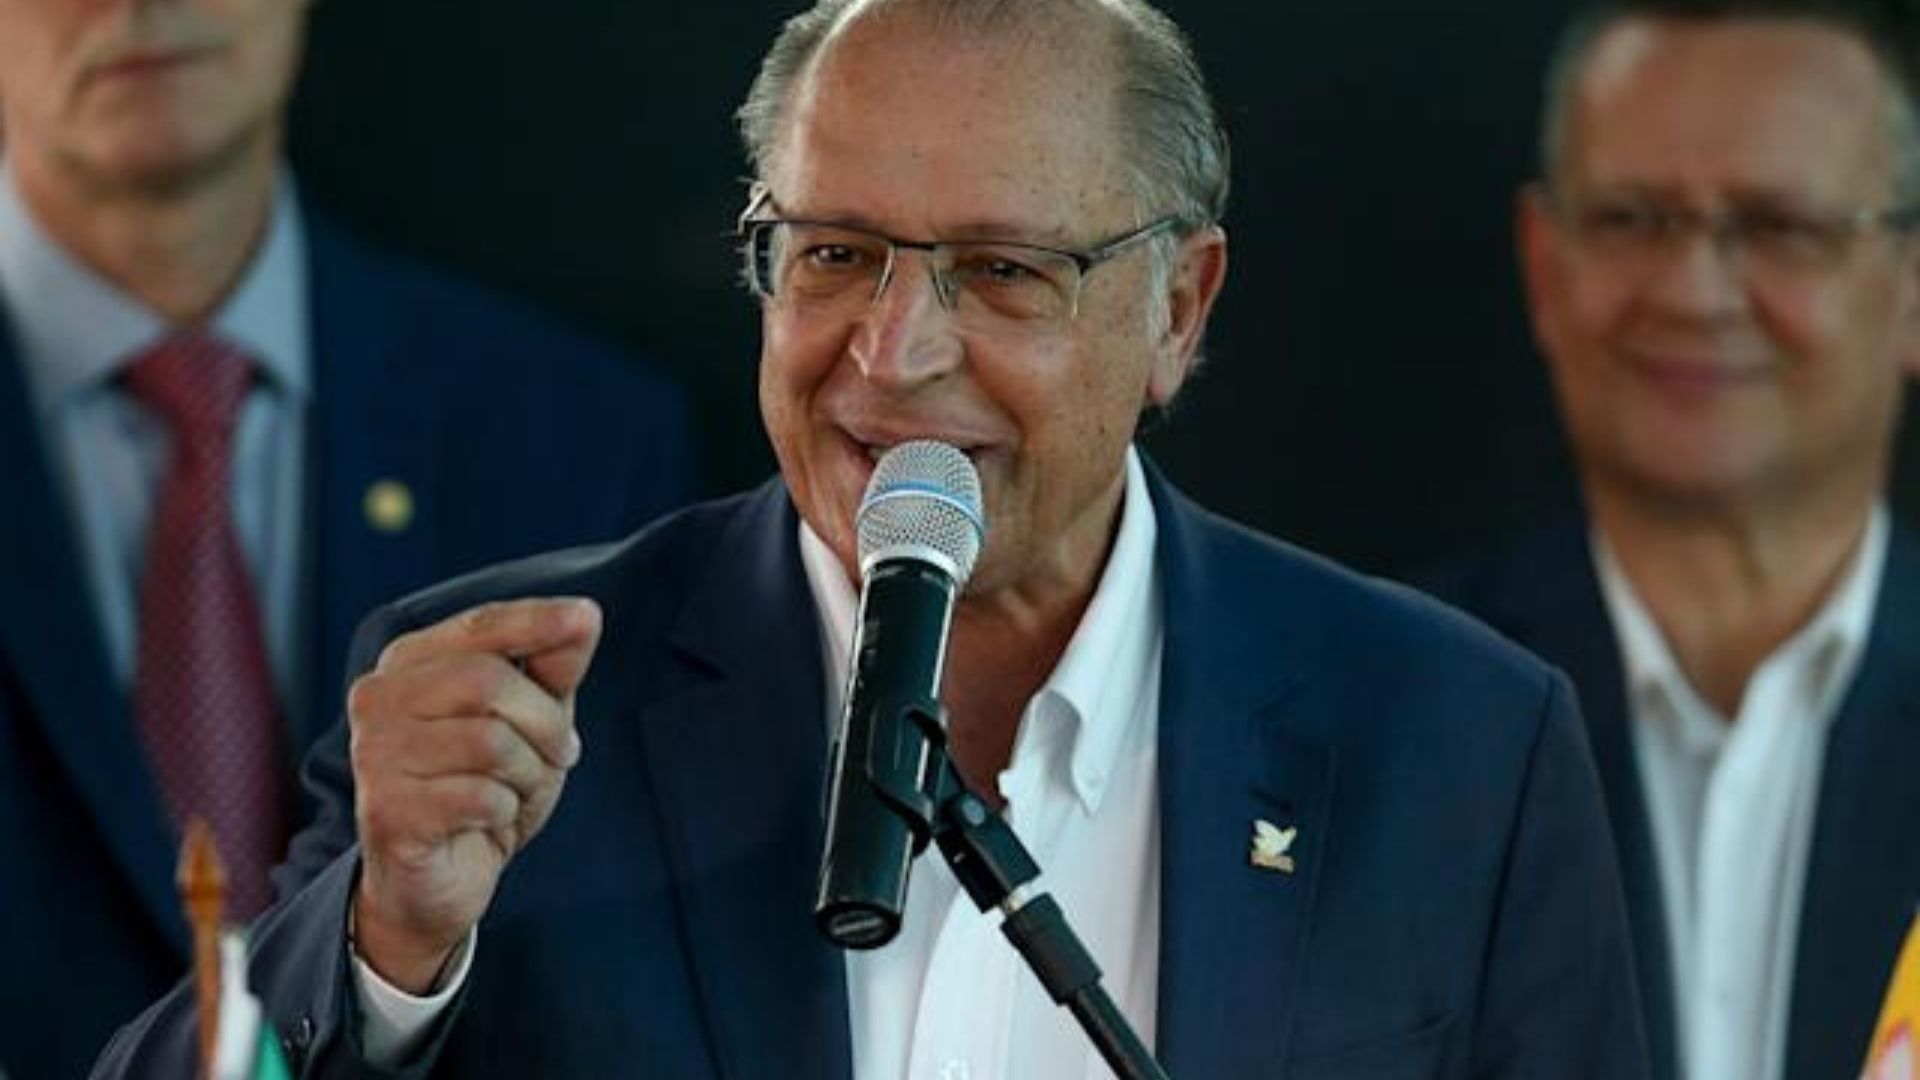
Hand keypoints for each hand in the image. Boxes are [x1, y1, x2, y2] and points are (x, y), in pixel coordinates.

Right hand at [346, 597, 601, 992]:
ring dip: (528, 772)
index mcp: (410, 662)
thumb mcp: (531, 721)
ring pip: (491, 741)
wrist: (439, 881)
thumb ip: (552, 668)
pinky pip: (481, 796)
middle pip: (490, 682)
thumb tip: (583, 616)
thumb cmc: (483, 787)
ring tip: (517, 789)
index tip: (585, 617)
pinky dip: (505, 810)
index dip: (536, 621)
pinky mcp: (387, 809)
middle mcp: (379, 698)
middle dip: (545, 722)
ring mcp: (375, 754)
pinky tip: (488, 820)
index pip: (480, 625)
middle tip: (559, 753)